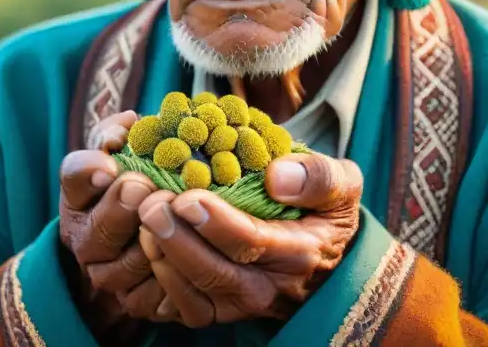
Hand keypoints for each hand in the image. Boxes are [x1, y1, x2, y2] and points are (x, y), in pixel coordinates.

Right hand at [58, 111, 161, 330]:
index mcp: (80, 196)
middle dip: (121, 208)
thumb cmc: (140, 181)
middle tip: (143, 186)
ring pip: (130, 264)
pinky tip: (196, 251)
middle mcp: (86, 240)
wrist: (146, 243)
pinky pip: (157, 294)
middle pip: (98, 230)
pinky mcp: (138, 302)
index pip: (75, 178)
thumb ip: (120, 133)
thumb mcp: (125, 153)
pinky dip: (177, 274)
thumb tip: (128, 122)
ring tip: (177, 216)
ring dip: (156, 241)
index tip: (109, 163)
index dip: (88, 172)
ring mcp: (110, 276)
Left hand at [137, 152, 362, 326]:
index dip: (216, 223)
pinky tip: (148, 246)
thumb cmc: (325, 210)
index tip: (187, 197)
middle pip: (217, 273)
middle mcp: (271, 287)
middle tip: (151, 206)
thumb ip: (320, 176)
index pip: (252, 242)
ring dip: (165, 260)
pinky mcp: (223, 310)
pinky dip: (163, 284)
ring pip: (197, 296)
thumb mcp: (343, 184)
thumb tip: (277, 177)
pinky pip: (188, 309)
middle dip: (179, 240)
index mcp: (300, 251)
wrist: (327, 258)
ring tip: (144, 222)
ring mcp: (245, 304)